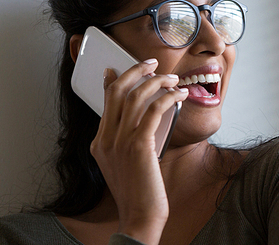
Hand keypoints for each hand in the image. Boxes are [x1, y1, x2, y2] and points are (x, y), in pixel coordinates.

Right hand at [90, 59, 187, 244]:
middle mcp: (106, 139)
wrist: (139, 216)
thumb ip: (124, 141)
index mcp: (99, 143)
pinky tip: (179, 95)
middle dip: (135, 71)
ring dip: (157, 82)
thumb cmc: (137, 191)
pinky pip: (154, 110)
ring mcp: (120, 142)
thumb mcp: (122, 164)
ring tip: (172, 78)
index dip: (113, 80)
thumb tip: (141, 119)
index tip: (118, 68)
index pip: (105, 102)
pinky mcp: (139, 145)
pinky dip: (168, 97)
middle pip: (118, 91)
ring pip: (137, 96)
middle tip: (151, 63)